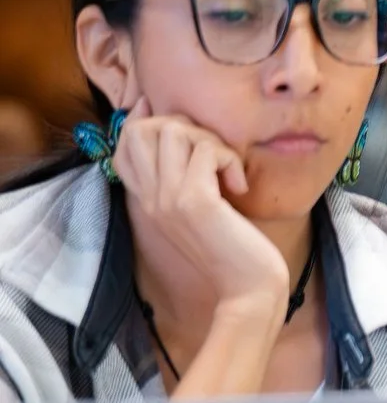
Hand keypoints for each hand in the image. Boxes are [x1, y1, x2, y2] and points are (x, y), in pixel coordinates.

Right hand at [113, 97, 288, 313]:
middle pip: (142, 130)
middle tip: (211, 153)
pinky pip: (206, 151)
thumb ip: (185, 179)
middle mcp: (150, 198)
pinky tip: (239, 186)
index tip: (167, 113)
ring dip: (209, 140)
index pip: (123, 146)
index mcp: (148, 201)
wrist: (248, 290)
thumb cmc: (233, 248)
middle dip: (182, 125)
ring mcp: (168, 199)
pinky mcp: (195, 202)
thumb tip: (184, 137)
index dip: (143, 121)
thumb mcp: (200, 210)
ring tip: (226, 170)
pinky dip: (229, 159)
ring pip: (173, 131)